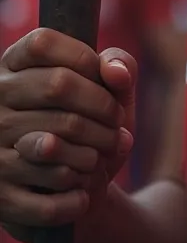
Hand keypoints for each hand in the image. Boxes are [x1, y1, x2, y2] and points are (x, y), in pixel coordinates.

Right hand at [0, 29, 136, 240]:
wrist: (75, 190)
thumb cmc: (94, 125)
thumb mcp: (112, 90)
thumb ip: (119, 65)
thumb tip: (115, 74)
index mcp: (13, 68)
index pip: (43, 43)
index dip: (85, 59)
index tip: (108, 82)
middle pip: (58, 85)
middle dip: (103, 107)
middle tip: (118, 125)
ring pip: (55, 141)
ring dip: (96, 152)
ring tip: (106, 154)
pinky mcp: (0, 198)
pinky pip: (45, 197)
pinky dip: (76, 198)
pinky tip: (86, 195)